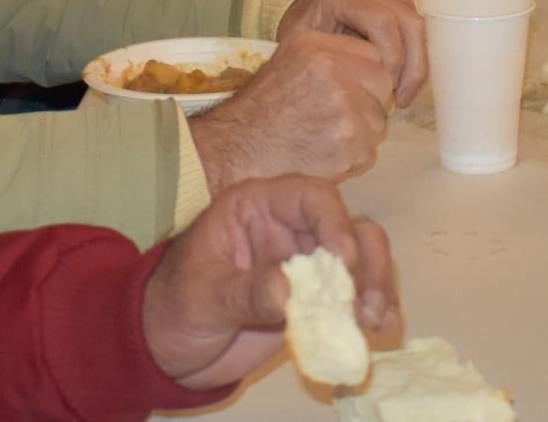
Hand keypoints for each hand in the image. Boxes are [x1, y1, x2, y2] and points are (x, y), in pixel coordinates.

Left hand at [140, 175, 398, 390]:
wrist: (168, 350)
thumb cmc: (174, 308)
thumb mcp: (203, 298)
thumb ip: (246, 292)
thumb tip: (291, 293)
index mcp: (258, 207)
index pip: (311, 196)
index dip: (334, 222)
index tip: (342, 262)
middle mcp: (290, 228)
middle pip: (347, 227)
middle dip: (366, 263)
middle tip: (365, 304)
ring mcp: (306, 263)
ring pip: (361, 258)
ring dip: (376, 286)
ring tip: (374, 321)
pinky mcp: (315, 297)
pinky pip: (354, 294)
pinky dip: (372, 309)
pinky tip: (380, 329)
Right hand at [190, 27, 393, 189]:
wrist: (236, 153)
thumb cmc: (261, 110)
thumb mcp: (288, 60)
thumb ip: (329, 54)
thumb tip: (375, 60)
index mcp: (316, 47)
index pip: (372, 55)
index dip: (364, 77)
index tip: (349, 90)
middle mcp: (331, 71)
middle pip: (382, 84)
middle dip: (369, 102)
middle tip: (341, 117)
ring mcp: (343, 109)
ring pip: (378, 120)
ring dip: (361, 133)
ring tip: (326, 137)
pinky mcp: (348, 145)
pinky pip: (369, 151)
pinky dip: (352, 158)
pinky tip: (325, 155)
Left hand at [280, 0, 427, 106]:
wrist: (298, 16)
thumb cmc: (298, 38)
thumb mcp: (304, 49)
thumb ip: (334, 61)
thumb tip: (369, 88)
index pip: (381, 21)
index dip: (392, 57)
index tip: (387, 89)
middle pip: (407, 20)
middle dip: (411, 64)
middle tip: (402, 97)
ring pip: (417, 24)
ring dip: (417, 62)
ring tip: (404, 94)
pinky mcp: (396, 1)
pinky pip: (415, 27)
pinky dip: (415, 55)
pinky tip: (404, 81)